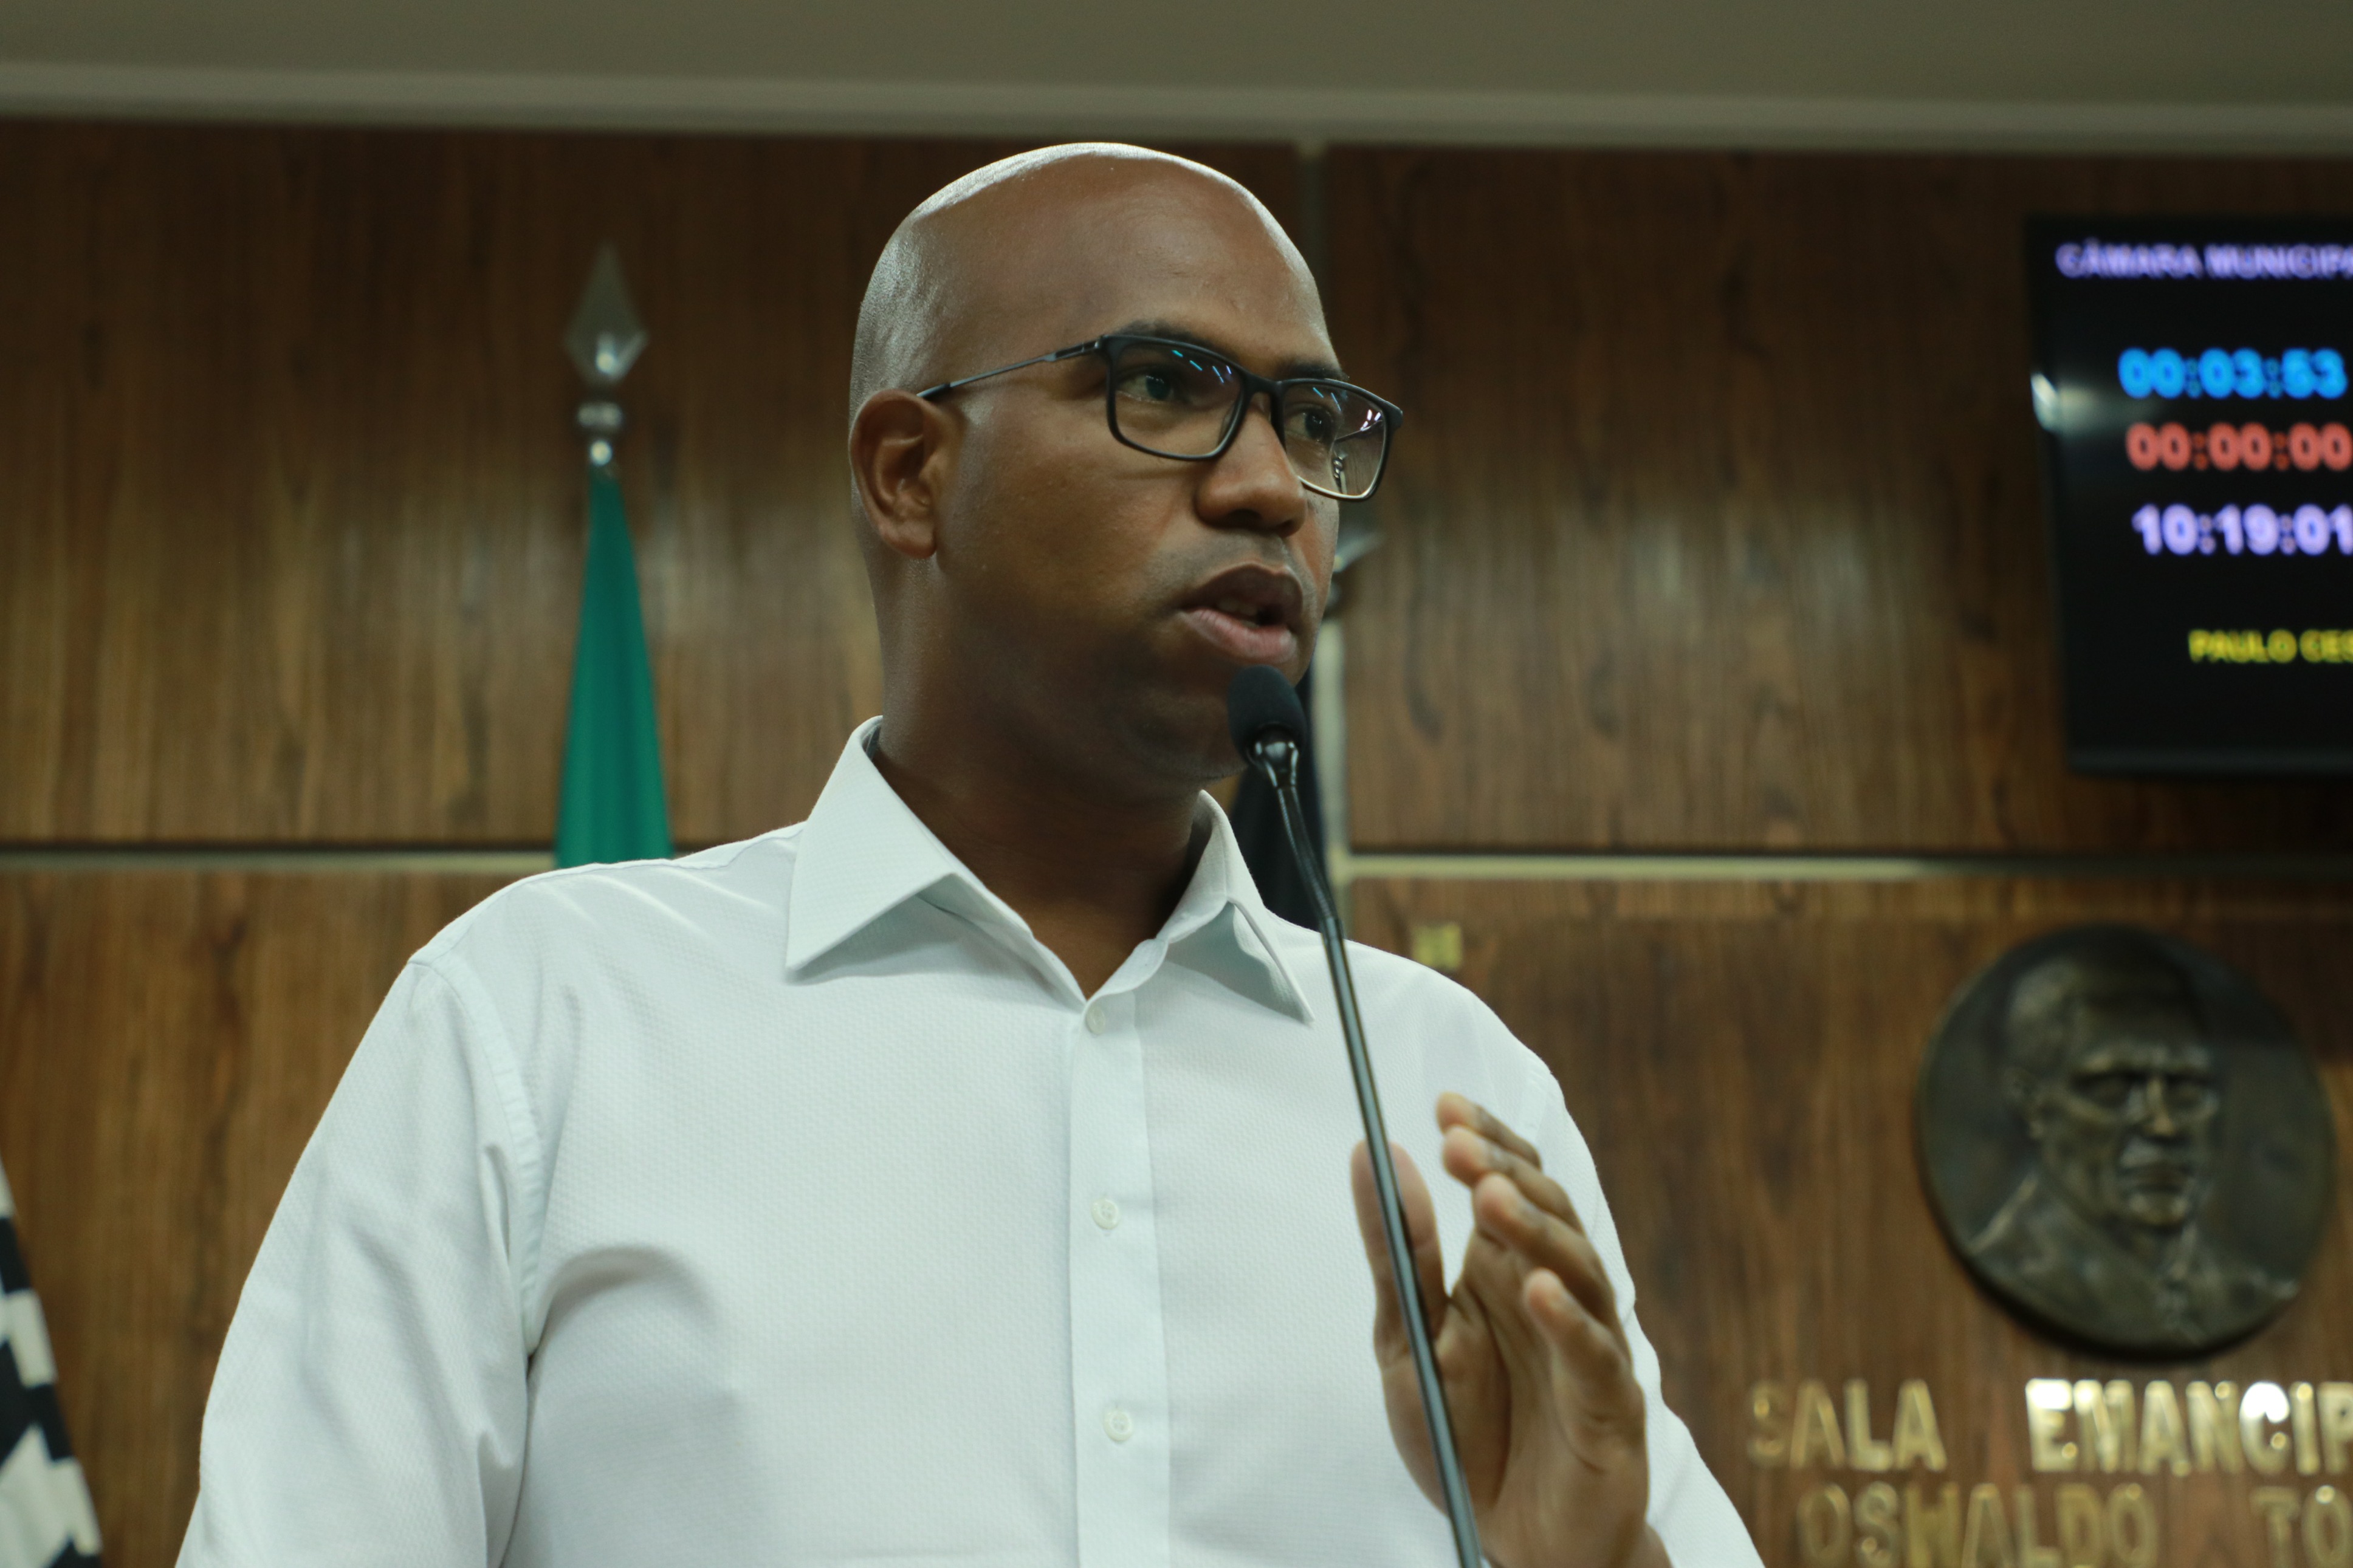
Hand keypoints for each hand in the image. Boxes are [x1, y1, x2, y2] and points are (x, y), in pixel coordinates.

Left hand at [1350, 1093, 1668, 1567]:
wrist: (1515, 1541)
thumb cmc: (1467, 1434)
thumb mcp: (1407, 1341)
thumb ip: (1397, 1253)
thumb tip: (1372, 1152)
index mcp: (1506, 1270)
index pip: (1511, 1183)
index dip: (1487, 1142)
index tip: (1446, 1106)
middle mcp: (1554, 1293)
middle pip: (1546, 1213)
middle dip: (1505, 1174)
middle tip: (1458, 1145)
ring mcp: (1587, 1345)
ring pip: (1578, 1270)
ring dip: (1537, 1232)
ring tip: (1492, 1203)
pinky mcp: (1608, 1406)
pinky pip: (1595, 1355)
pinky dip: (1570, 1322)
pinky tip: (1540, 1292)